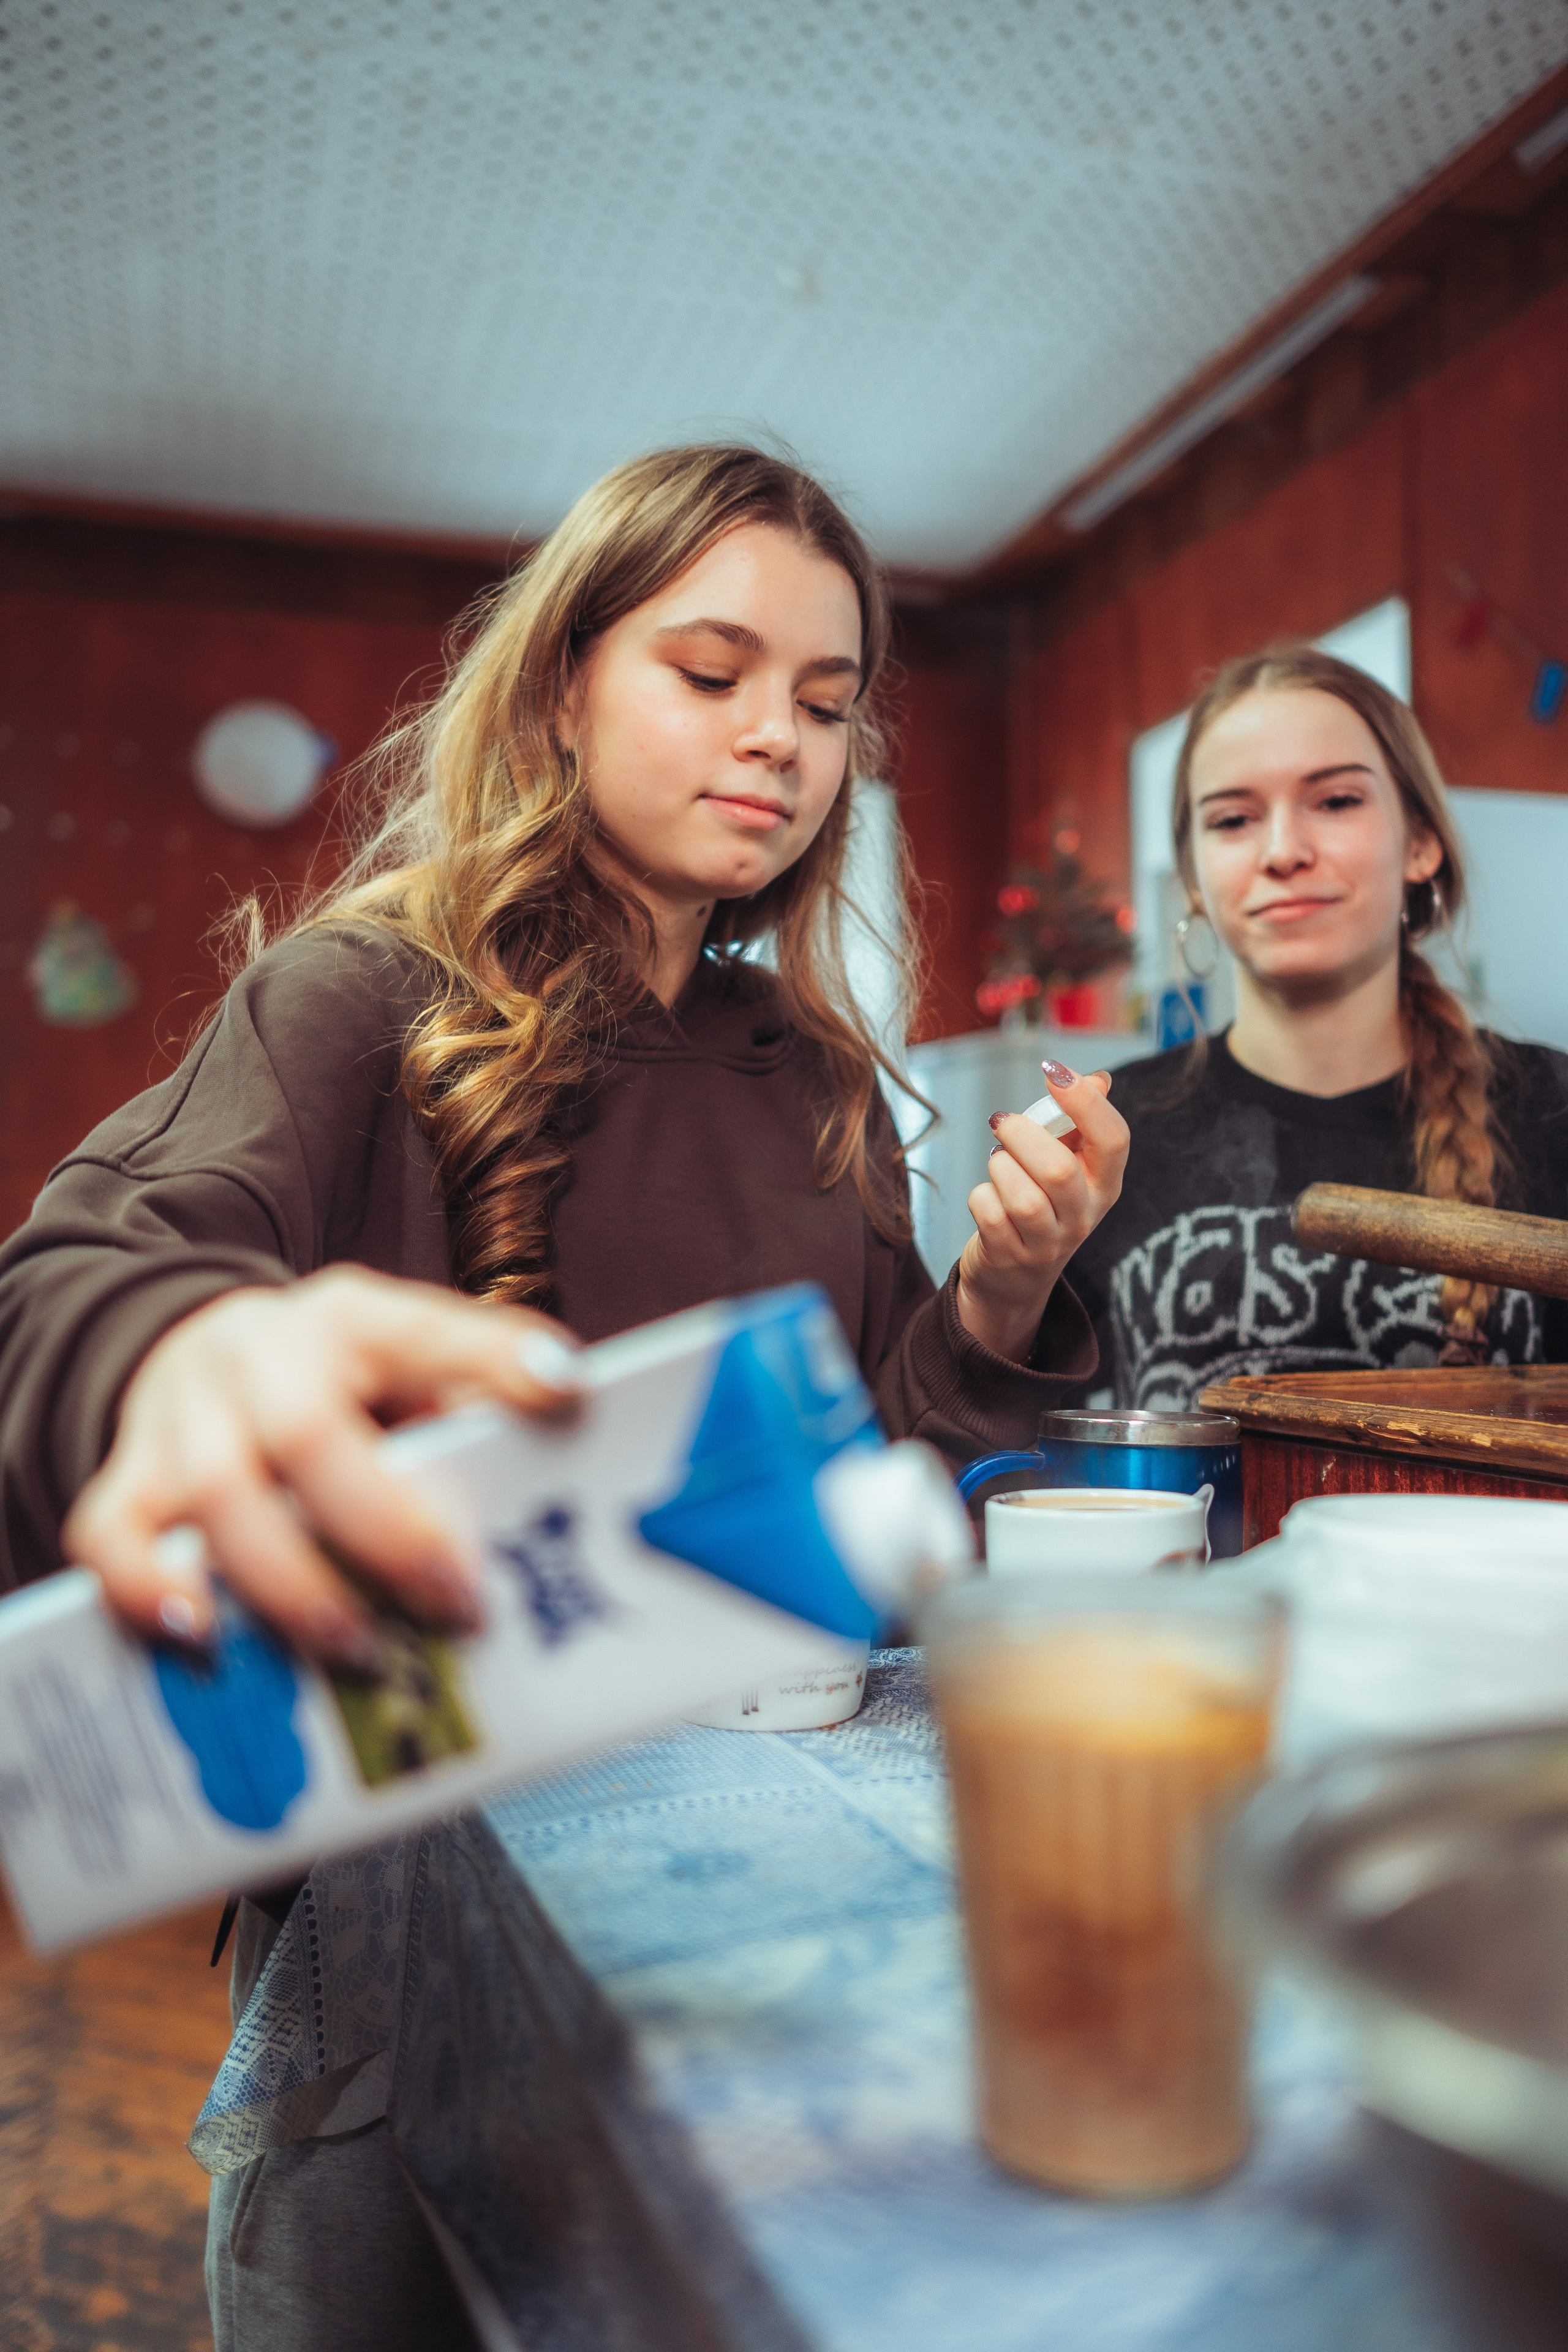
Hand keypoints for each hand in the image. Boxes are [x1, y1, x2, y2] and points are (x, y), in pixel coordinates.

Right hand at [63, 1267, 584, 1666]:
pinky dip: (150, 1589)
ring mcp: (181, 1412)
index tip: (565, 1394)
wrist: (203, 1347)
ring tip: (356, 1647)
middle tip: (454, 1603)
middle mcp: (261, 1353)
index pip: (425, 1330)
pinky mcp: (127, 1474)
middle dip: (385, 1531)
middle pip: (308, 1433)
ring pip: (215, 1494)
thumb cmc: (343, 1386)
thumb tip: (550, 1506)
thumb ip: (468, 1418)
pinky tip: (203, 1636)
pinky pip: (113, 1535)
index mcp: (353, 1319)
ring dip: (289, 1584)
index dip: (495, 1357)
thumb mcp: (409, 1370)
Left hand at [956, 1060, 1127, 1360]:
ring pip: (1020, 1196)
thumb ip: (1082, 1122)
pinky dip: (981, 1195)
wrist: (1015, 1277)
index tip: (1054, 1072)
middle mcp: (1084, 1216)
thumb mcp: (1071, 1166)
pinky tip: (988, 1199)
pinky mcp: (1010, 1256)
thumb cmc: (1043, 1204)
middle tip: (1003, 1123)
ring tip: (999, 1165)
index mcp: (1105, 1184)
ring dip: (999, 1167)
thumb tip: (1099, 1079)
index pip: (1114, 1139)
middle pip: (1058, 1170)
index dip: (1086, 1102)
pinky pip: (988, 1212)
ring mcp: (1048, 1243)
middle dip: (1021, 1135)